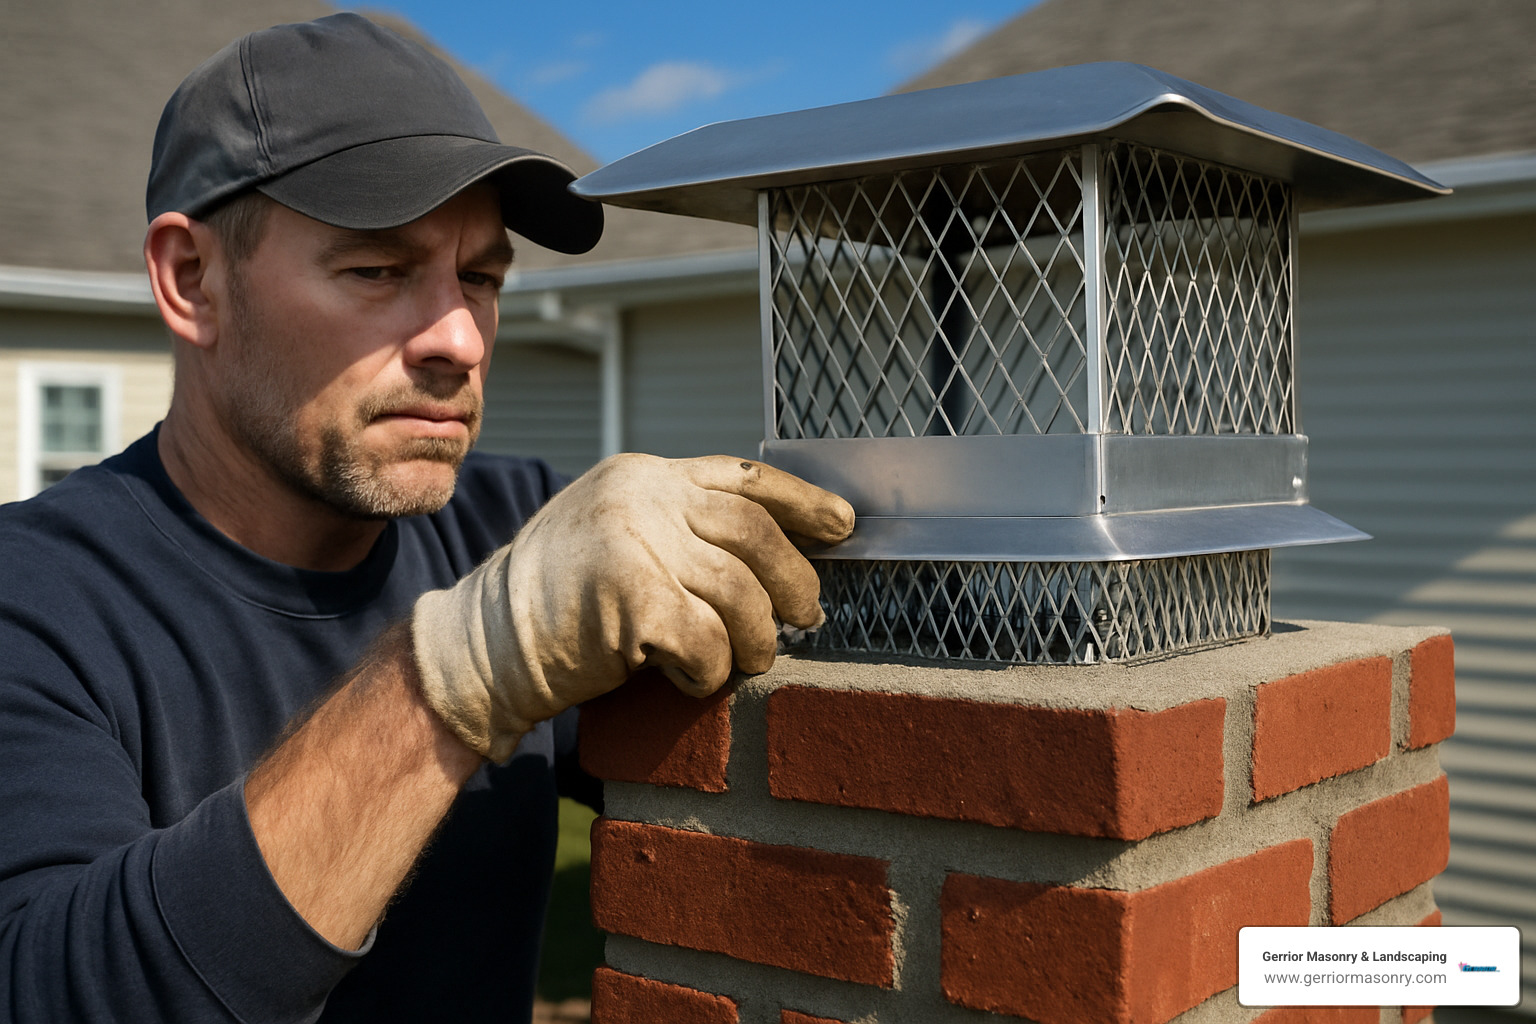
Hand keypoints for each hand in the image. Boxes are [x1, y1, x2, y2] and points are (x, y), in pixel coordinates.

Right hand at [411, 454, 854, 760]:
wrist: (484, 645)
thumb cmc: (557, 602)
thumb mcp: (614, 535)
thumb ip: (678, 527)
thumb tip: (772, 555)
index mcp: (643, 475)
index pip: (743, 478)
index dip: (802, 502)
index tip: (842, 525)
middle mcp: (641, 497)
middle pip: (755, 532)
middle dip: (794, 581)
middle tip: (806, 616)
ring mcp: (636, 543)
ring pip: (741, 593)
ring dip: (757, 638)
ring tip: (750, 658)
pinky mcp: (633, 600)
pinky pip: (709, 642)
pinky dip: (711, 670)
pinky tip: (692, 677)